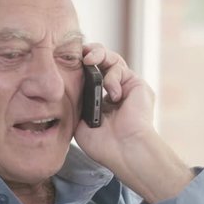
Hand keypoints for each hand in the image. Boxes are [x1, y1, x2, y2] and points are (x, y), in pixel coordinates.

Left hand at [74, 44, 193, 202]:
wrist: (124, 150)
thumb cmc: (103, 143)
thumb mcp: (81, 121)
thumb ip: (77, 103)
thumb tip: (65, 86)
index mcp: (101, 102)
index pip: (90, 77)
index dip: (80, 68)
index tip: (66, 62)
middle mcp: (115, 93)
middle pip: (102, 63)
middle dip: (90, 53)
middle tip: (79, 53)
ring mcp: (126, 88)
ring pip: (112, 60)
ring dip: (99, 55)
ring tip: (88, 60)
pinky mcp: (137, 85)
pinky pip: (121, 70)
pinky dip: (112, 78)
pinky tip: (113, 95)